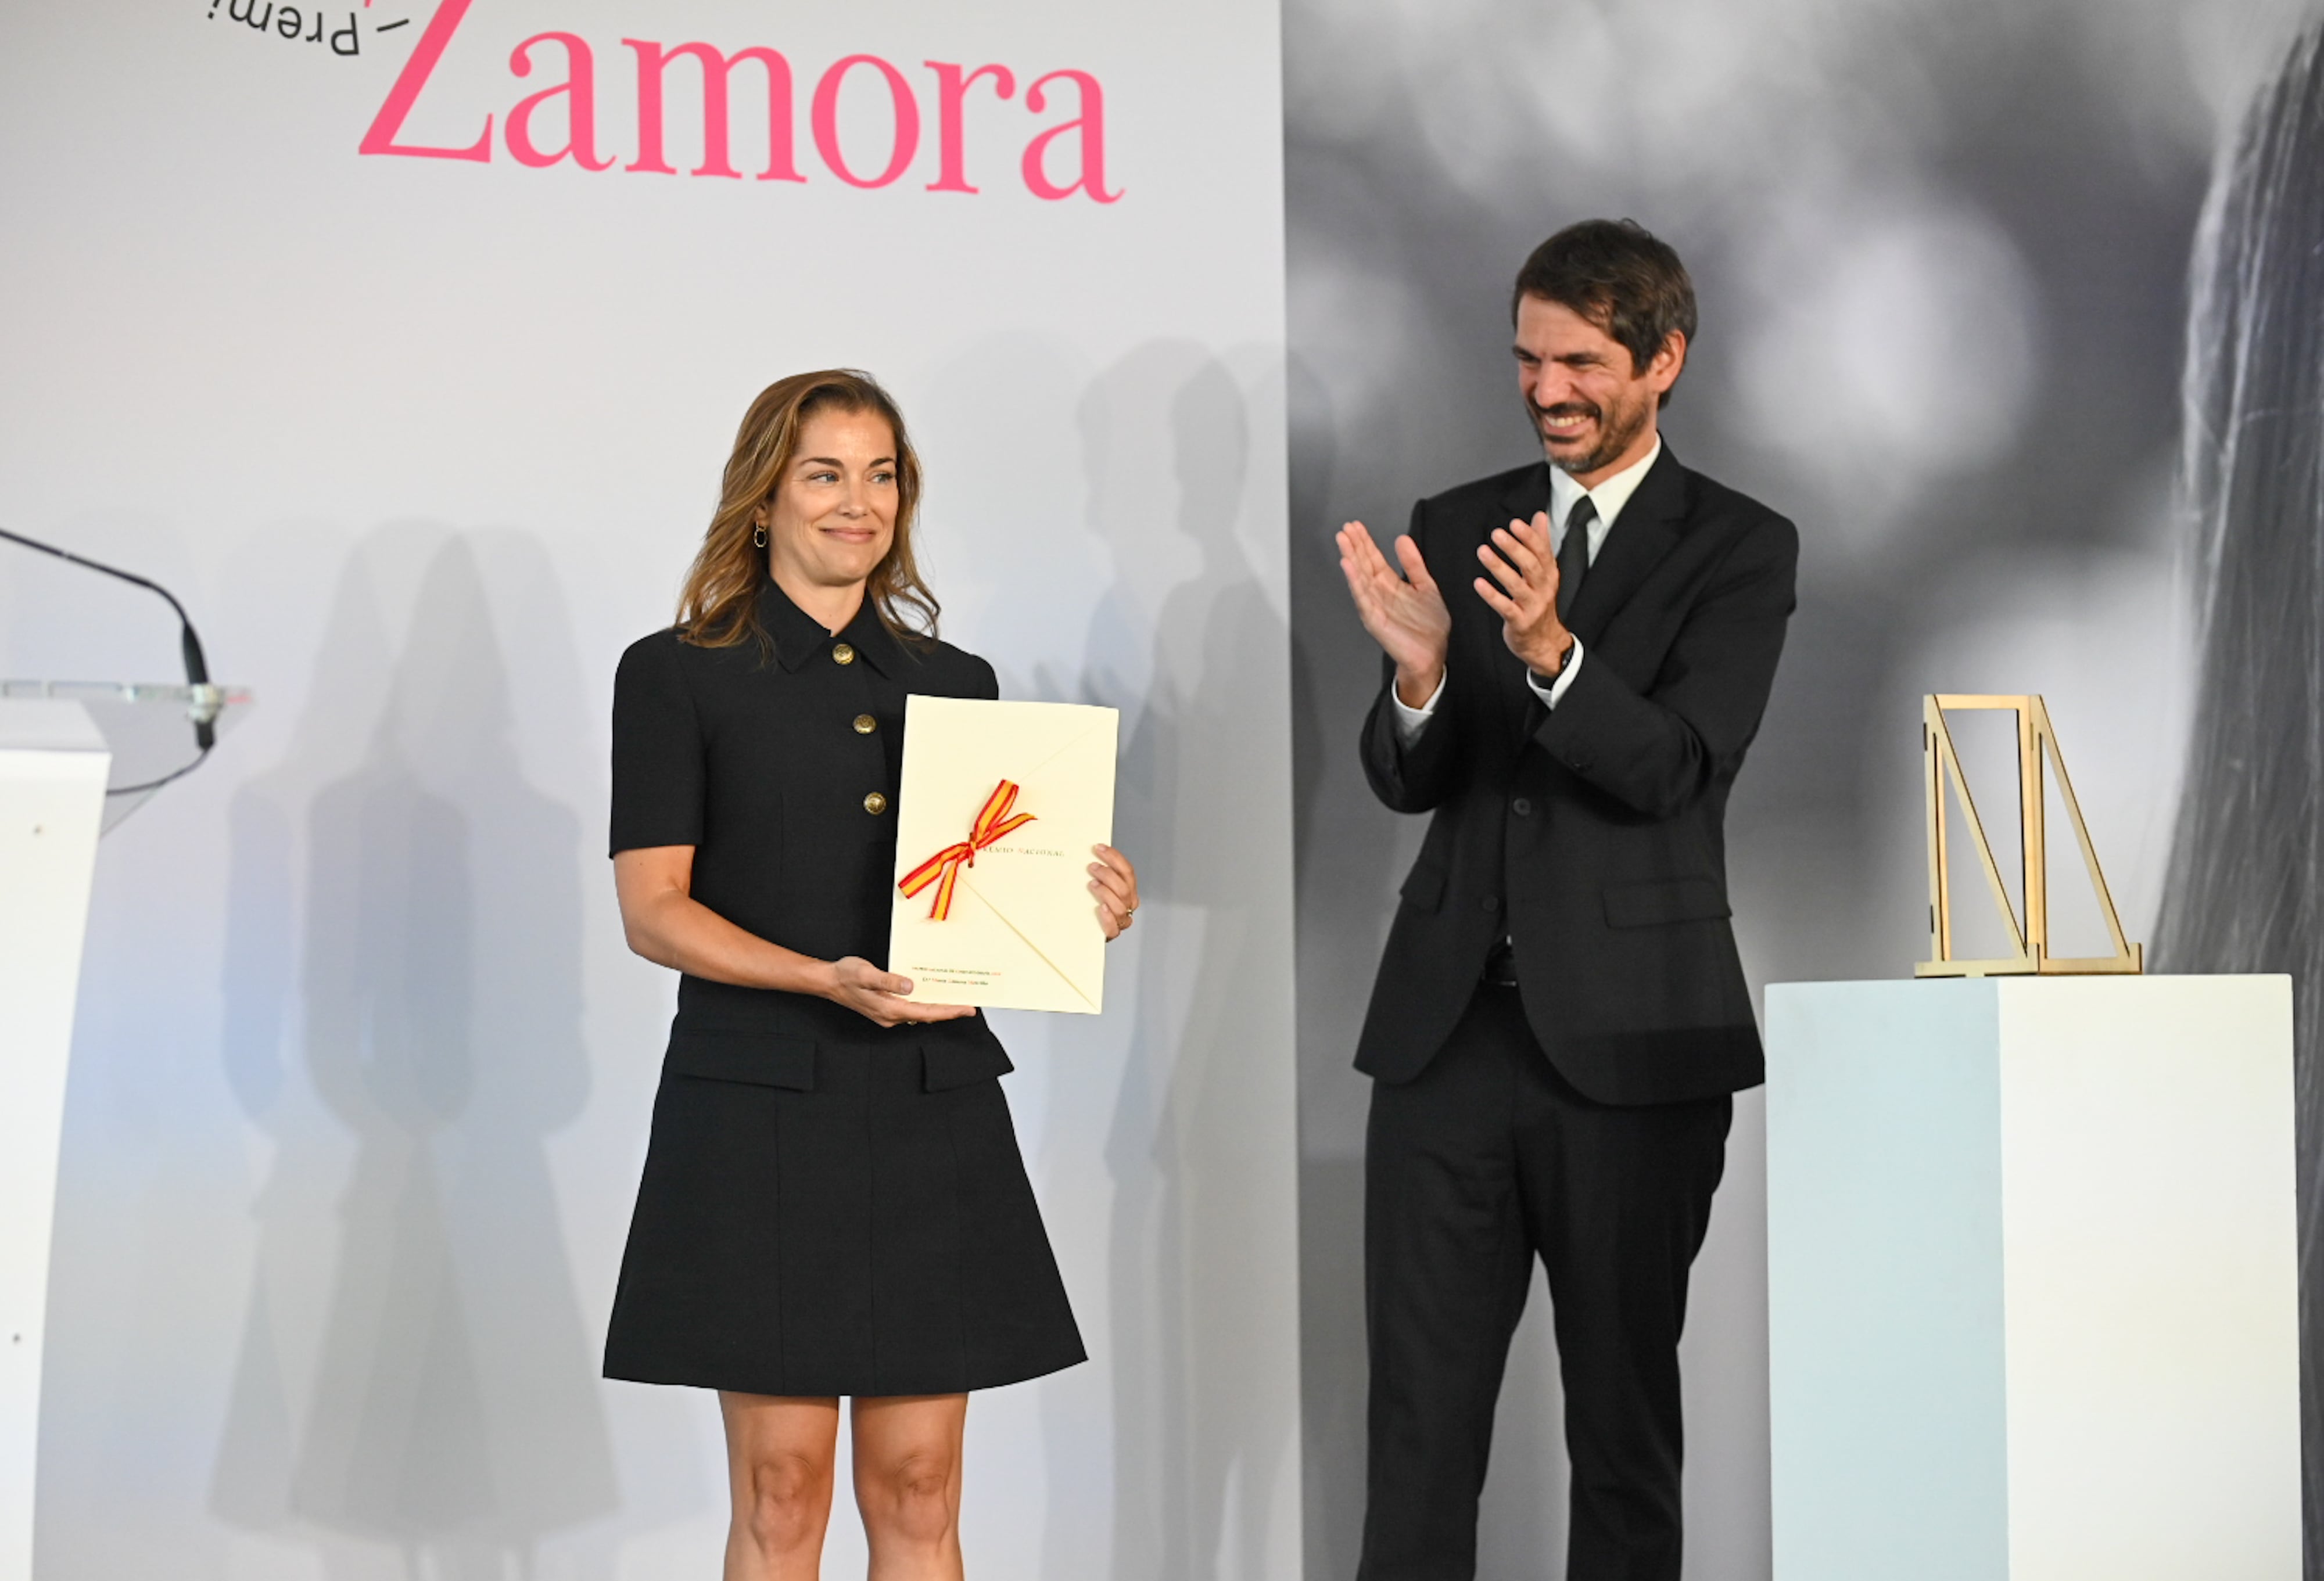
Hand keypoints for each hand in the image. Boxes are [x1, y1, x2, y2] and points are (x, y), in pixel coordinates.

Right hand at [825, 956, 974, 1026]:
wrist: (828, 981)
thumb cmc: (846, 976)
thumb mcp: (866, 974)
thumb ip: (889, 980)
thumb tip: (910, 986)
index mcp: (889, 1009)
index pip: (927, 1012)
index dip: (949, 1012)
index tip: (967, 1009)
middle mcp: (891, 1016)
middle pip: (927, 1015)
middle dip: (949, 1012)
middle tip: (969, 1007)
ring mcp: (888, 1014)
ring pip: (919, 1013)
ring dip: (938, 1009)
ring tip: (956, 1002)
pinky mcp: (886, 1008)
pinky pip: (911, 1009)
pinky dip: (925, 1005)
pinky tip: (932, 997)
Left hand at [1089, 844, 1140, 940]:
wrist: (1081, 926)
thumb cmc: (1089, 900)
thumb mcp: (1096, 882)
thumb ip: (1097, 871)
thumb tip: (1087, 852)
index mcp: (1128, 888)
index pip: (1127, 871)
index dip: (1114, 858)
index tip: (1099, 848)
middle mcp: (1128, 903)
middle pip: (1124, 887)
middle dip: (1108, 874)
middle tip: (1092, 867)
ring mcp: (1121, 919)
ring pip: (1120, 906)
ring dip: (1105, 892)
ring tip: (1092, 885)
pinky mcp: (1111, 933)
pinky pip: (1113, 927)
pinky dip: (1107, 917)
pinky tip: (1099, 908)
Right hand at [1337, 520, 1451, 705]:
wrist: (1432, 654)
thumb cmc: (1428, 627)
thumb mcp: (1426, 586)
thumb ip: (1414, 564)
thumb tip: (1402, 539)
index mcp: (1391, 585)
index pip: (1374, 559)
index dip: (1365, 542)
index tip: (1356, 526)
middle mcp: (1379, 594)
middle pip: (1363, 564)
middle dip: (1354, 545)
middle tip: (1346, 528)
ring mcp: (1374, 606)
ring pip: (1359, 577)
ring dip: (1350, 558)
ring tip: (1342, 541)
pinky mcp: (1374, 619)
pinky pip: (1362, 597)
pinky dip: (1354, 581)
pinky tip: (1348, 566)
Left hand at [1475, 512, 1573, 676]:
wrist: (1544, 641)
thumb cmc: (1540, 603)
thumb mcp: (1545, 573)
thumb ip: (1541, 544)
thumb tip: (1540, 516)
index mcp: (1549, 574)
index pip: (1542, 551)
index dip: (1529, 537)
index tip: (1515, 523)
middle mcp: (1543, 589)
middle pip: (1530, 565)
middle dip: (1514, 548)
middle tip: (1496, 534)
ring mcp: (1532, 606)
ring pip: (1517, 585)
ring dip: (1499, 567)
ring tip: (1483, 552)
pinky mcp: (1520, 622)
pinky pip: (1505, 607)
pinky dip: (1491, 595)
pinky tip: (1479, 584)